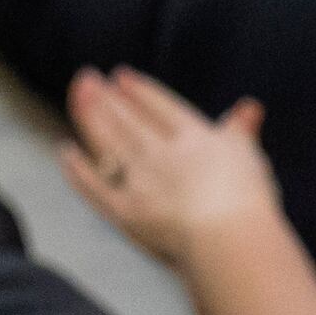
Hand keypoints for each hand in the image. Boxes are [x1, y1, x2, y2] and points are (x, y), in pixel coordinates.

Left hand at [55, 65, 280, 267]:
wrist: (228, 237)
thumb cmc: (248, 201)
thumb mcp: (250, 157)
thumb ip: (242, 131)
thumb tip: (250, 107)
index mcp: (194, 138)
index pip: (161, 107)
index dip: (140, 90)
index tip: (121, 77)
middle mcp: (162, 154)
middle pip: (128, 120)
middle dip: (105, 97)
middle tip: (85, 77)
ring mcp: (141, 182)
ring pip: (109, 143)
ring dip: (89, 117)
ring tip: (77, 95)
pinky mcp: (126, 213)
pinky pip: (96, 187)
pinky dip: (78, 169)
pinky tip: (65, 151)